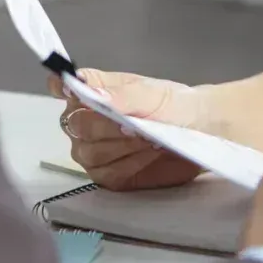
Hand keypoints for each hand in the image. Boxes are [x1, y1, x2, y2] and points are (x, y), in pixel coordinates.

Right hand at [57, 69, 208, 190]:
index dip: (62, 88)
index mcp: (94, 91)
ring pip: (89, 152)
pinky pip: (107, 174)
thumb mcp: (154, 94)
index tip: (71, 90)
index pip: (62, 86)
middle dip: (105, 125)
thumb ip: (124, 94)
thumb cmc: (174, 105)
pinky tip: (148, 153)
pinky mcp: (109, 175)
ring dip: (120, 145)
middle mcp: (87, 121)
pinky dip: (130, 164)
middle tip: (134, 124)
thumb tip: (92, 93)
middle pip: (76, 125)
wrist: (200, 131)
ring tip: (149, 138)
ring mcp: (94, 150)